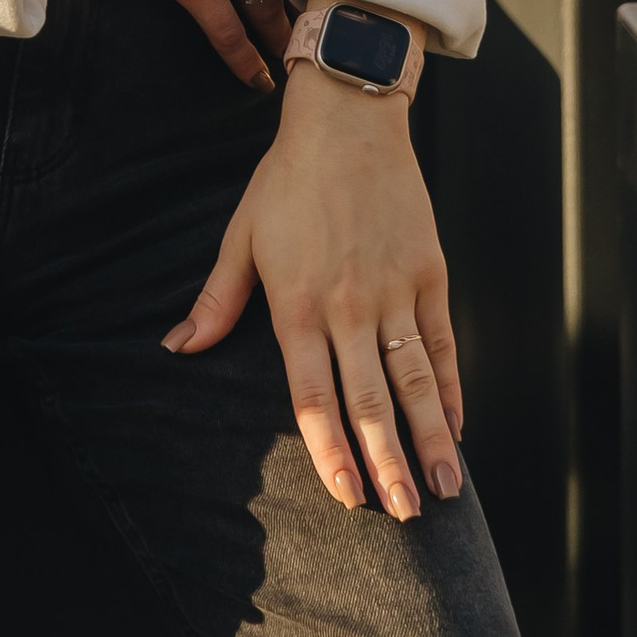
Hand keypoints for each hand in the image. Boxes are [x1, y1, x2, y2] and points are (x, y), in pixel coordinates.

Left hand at [164, 36, 461, 523]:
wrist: (347, 120)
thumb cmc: (287, 180)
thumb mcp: (242, 236)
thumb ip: (218, 301)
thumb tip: (178, 347)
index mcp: (297, 302)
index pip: (313, 395)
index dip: (330, 450)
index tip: (346, 497)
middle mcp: (349, 305)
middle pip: (371, 400)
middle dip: (389, 465)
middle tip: (404, 516)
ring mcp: (395, 290)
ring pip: (416, 381)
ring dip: (432, 440)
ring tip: (446, 490)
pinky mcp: (429, 273)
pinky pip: (443, 344)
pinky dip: (451, 389)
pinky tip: (458, 427)